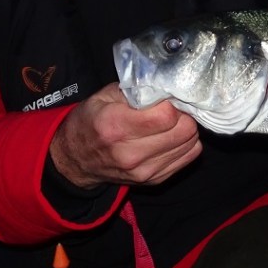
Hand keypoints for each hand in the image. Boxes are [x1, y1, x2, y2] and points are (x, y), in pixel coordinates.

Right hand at [49, 82, 201, 188]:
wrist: (77, 159)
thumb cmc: (91, 121)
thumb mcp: (104, 96)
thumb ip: (136, 88)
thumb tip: (167, 87)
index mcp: (115, 126)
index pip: (166, 115)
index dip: (171, 102)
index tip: (166, 97)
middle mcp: (130, 154)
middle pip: (184, 130)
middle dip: (183, 114)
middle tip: (173, 108)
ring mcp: (143, 171)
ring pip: (191, 144)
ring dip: (185, 128)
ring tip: (170, 122)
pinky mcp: (154, 180)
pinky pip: (189, 157)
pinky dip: (185, 143)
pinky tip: (170, 136)